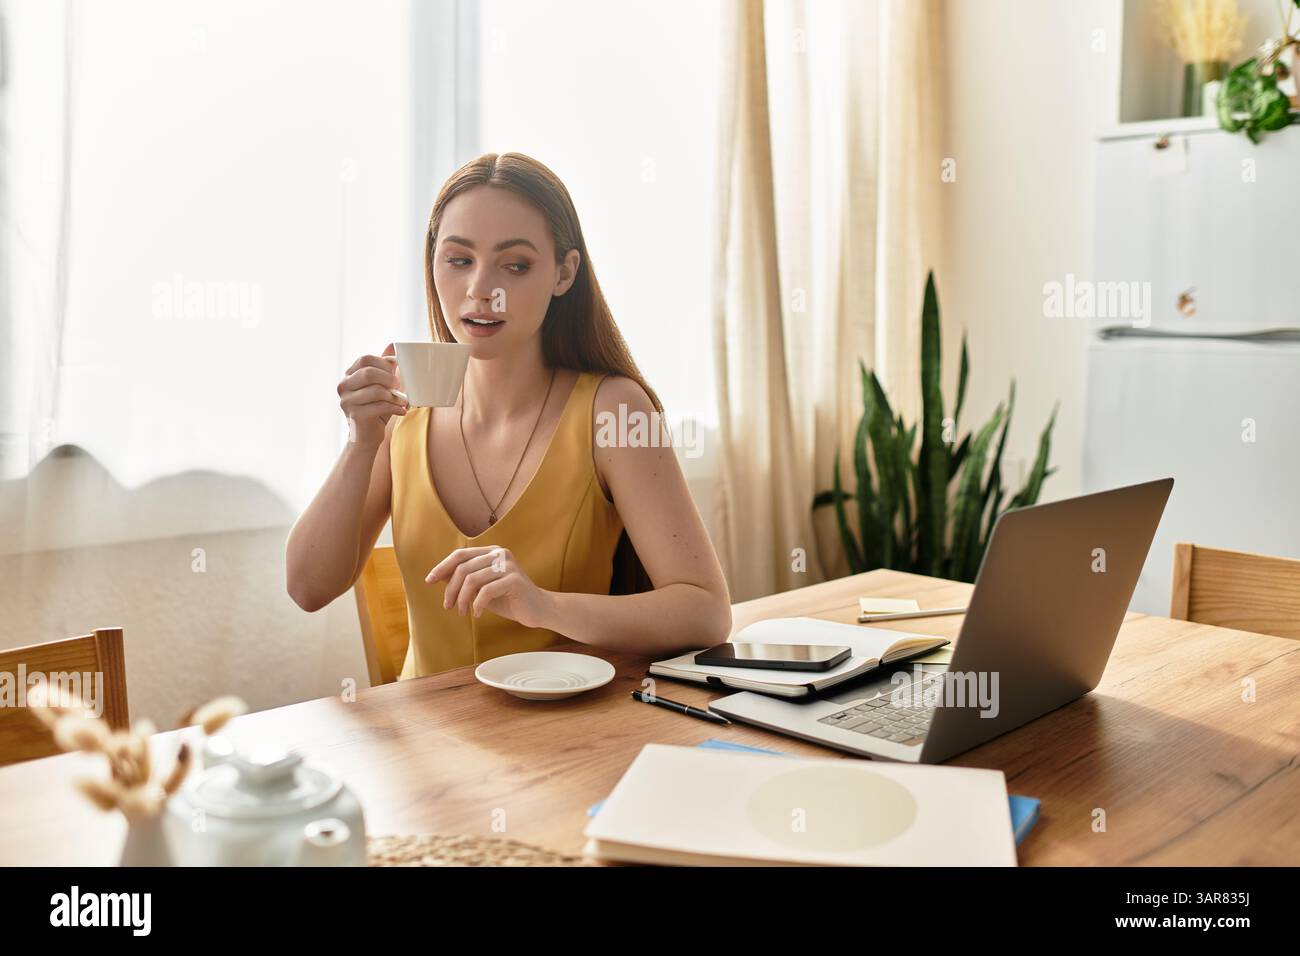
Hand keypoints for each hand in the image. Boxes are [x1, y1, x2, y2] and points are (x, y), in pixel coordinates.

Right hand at [338, 343, 406, 447]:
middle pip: (368, 373)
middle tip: (399, 385)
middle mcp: (343, 386)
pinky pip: (379, 407)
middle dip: (388, 378)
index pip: (365, 359)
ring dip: (394, 396)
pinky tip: (402, 411)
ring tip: (402, 401)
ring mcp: (346, 401)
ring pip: (375, 391)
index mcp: (349, 375)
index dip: (383, 363)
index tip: (395, 371)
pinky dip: (395, 408)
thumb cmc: (375, 407)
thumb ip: (384, 366)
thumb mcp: (380, 384)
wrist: (367, 435)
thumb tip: (391, 344)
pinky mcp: (355, 415)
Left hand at [426, 546, 549, 627]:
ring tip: (461, 612)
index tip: (429, 581)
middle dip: (450, 589)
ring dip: (462, 599)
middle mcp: (499, 554)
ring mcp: (508, 565)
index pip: (460, 555)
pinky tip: (477, 614)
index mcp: (491, 552)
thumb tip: (438, 575)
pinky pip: (486, 591)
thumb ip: (464, 579)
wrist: (537, 610)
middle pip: (463, 568)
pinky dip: (477, 605)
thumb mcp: (481, 588)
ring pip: (472, 579)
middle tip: (448, 606)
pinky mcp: (515, 580)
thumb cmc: (507, 599)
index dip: (442, 567)